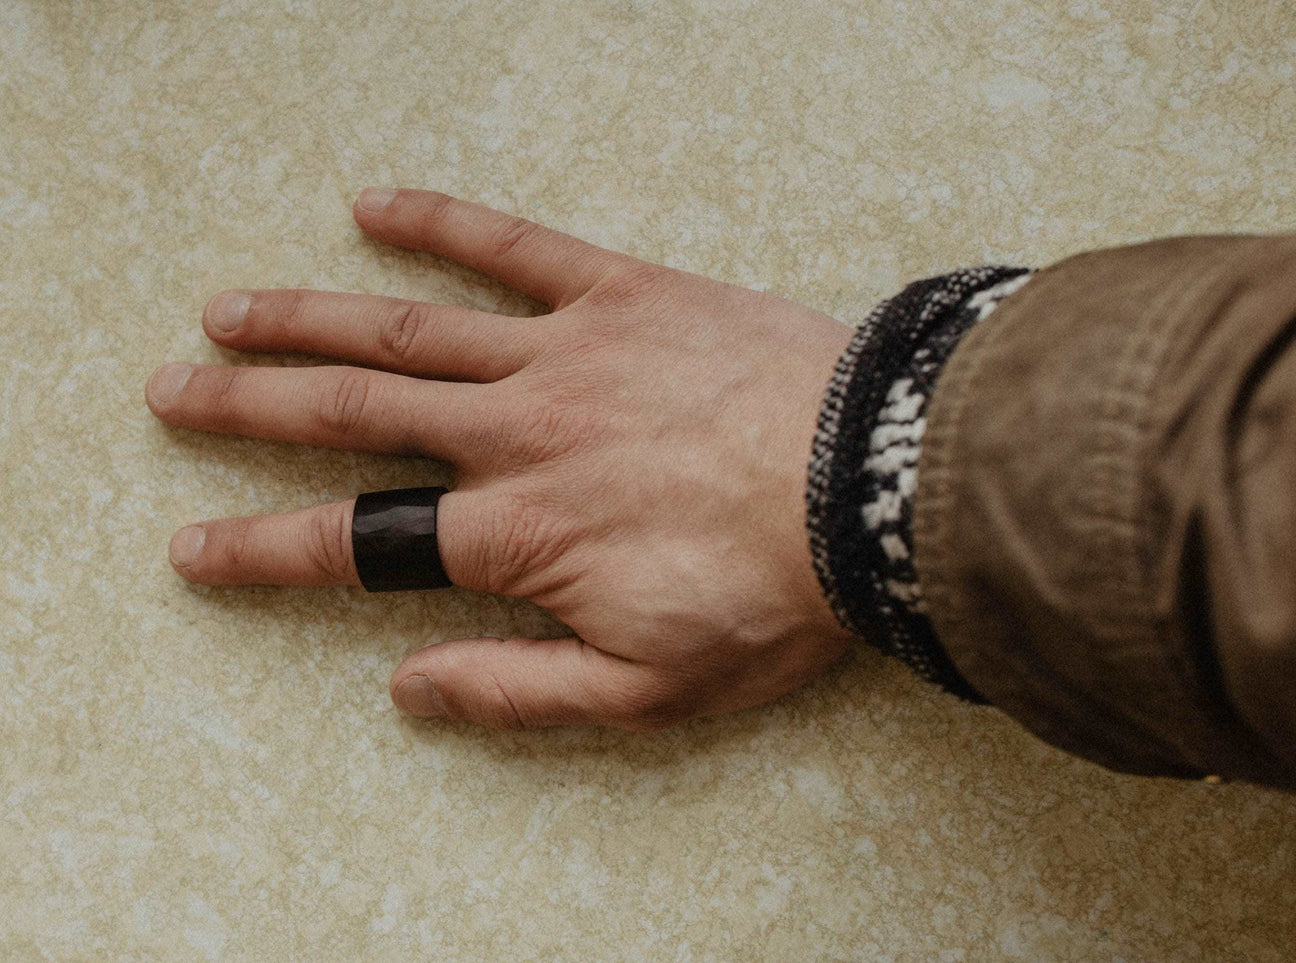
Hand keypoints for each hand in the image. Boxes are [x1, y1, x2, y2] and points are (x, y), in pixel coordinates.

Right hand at [147, 188, 856, 728]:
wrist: (882, 491)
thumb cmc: (775, 595)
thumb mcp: (650, 689)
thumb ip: (519, 690)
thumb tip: (409, 690)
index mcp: (520, 534)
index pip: (357, 541)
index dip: (265, 547)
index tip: (194, 547)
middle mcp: (519, 434)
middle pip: (354, 414)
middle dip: (250, 407)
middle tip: (172, 390)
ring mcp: (568, 353)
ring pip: (408, 330)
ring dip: (309, 317)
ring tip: (231, 308)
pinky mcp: (627, 294)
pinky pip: (516, 249)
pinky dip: (442, 223)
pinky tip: (376, 203)